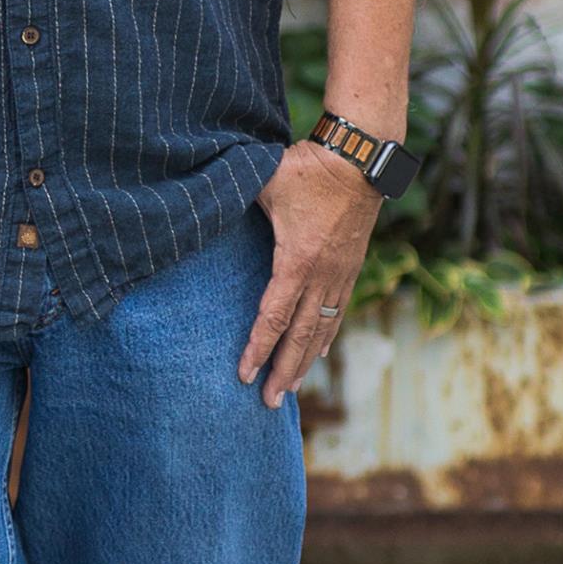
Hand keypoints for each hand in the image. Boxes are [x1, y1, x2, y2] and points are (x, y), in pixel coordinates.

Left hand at [240, 141, 380, 408]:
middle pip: (300, 336)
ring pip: (321, 330)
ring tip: (290, 388)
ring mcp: (340, 275)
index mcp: (296, 261)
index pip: (272, 317)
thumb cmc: (304, 170)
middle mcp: (321, 277)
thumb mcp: (263, 185)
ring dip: (304, 362)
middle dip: (282, 371)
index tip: (242, 374)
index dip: (256, 348)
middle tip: (267, 402)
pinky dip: (326, 338)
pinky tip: (317, 353)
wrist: (358, 161)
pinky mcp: (351, 268)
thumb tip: (204, 208)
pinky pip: (337, 313)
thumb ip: (237, 204)